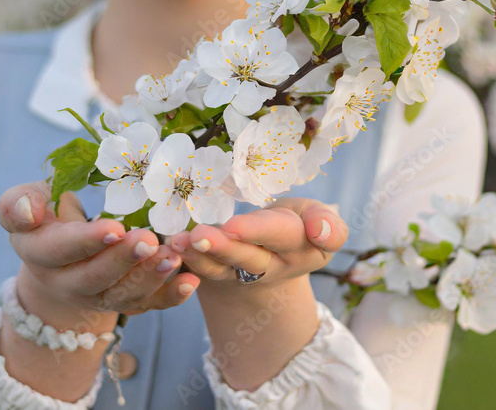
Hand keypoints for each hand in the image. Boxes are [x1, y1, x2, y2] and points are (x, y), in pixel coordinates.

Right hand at [0, 181, 200, 322]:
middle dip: (124, 261)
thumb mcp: (21, 202)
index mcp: (39, 254)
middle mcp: (67, 283)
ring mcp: (97, 297)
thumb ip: (17, 203)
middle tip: (149, 239)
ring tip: (172, 257)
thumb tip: (29, 211)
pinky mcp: (124, 302)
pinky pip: (148, 306)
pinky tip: (191, 281)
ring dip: (150, 278)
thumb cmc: (44, 217)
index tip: (114, 227)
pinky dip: (171, 297)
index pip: (61, 250)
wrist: (57, 252)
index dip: (87, 241)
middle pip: (95, 278)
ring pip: (123, 296)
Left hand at [167, 198, 346, 290]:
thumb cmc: (295, 225)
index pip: (284, 236)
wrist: (272, 252)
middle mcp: (272, 268)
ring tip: (178, 241)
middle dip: (223, 247)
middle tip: (199, 235)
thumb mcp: (316, 217)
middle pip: (248, 258)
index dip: (260, 232)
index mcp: (303, 249)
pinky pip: (199, 270)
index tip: (235, 226)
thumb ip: (327, 223)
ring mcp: (242, 276)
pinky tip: (168, 246)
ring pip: (219, 268)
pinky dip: (183, 259)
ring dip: (197, 255)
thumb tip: (320, 229)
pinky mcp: (217, 276)